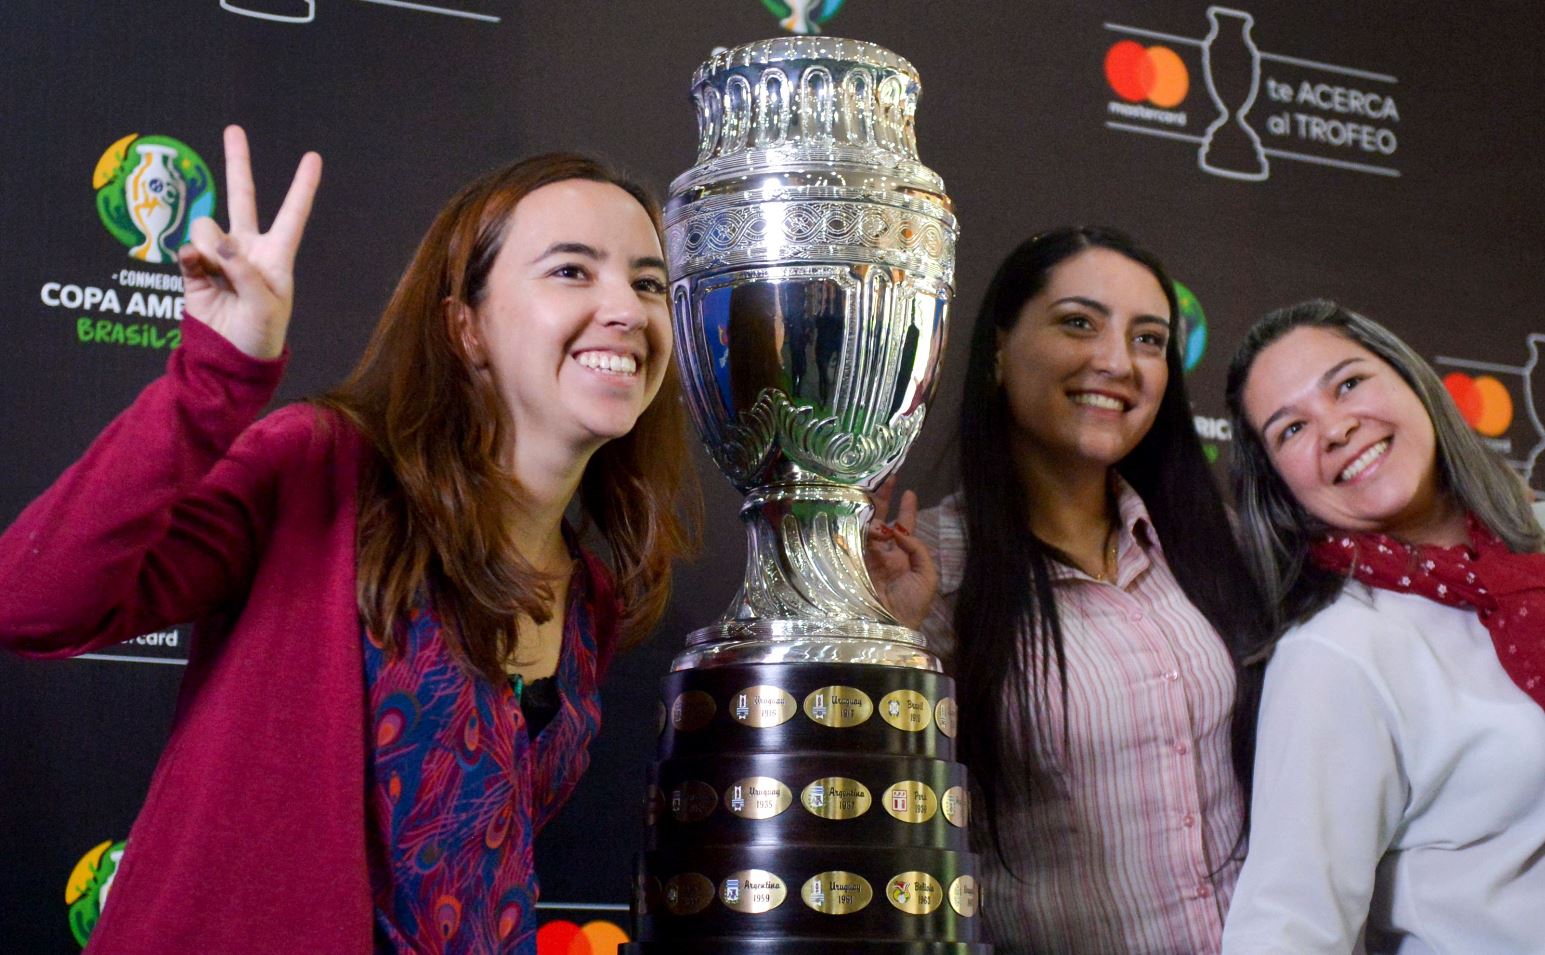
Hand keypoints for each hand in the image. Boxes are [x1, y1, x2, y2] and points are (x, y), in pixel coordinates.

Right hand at [177, 126, 321, 359]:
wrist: (230, 357)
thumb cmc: (261, 334)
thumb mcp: (265, 305)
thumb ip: (243, 270)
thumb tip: (216, 244)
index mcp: (277, 255)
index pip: (292, 214)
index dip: (302, 186)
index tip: (314, 156)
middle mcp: (247, 247)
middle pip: (242, 196)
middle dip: (237, 162)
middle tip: (234, 129)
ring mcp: (219, 255)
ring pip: (206, 227)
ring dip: (209, 247)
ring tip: (218, 277)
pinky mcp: (193, 267)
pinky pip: (187, 249)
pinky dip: (191, 258)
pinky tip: (199, 272)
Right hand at [864, 477, 937, 630]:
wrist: (892, 627)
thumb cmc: (913, 605)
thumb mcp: (927, 575)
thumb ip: (918, 549)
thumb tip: (899, 530)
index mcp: (904, 558)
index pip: (905, 529)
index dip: (907, 510)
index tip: (909, 491)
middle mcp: (885, 556)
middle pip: (883, 523)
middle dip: (884, 501)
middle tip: (886, 480)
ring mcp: (868, 560)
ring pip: (868, 529)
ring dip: (873, 517)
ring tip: (874, 507)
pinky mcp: (853, 566)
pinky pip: (855, 543)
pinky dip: (860, 532)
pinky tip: (866, 525)